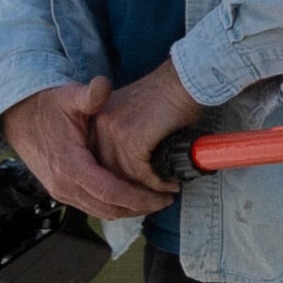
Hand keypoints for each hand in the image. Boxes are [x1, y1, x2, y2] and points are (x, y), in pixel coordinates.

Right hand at [1, 79, 169, 219]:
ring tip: (153, 200)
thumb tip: (103, 85)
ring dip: (129, 210)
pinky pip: (93, 207)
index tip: (162, 196)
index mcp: (70, 165)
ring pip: (102, 212)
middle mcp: (64, 186)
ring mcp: (62, 192)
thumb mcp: (68, 96)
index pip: (110, 192)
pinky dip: (114, 206)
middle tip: (165, 199)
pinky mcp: (62, 192)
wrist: (19, 118)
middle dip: (140, 208)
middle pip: (110, 209)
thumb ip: (89, 95)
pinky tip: (131, 196)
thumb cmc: (46, 106)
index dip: (139, 198)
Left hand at [93, 63, 208, 194]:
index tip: (136, 194)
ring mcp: (114, 132)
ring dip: (147, 192)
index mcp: (99, 119)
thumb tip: (134, 176)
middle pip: (109, 173)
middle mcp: (100, 125)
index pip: (100, 162)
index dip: (119, 182)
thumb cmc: (169, 97)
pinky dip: (158, 183)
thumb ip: (129, 142)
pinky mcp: (131, 139)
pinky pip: (142, 173)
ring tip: (165, 196)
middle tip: (152, 201)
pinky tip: (171, 185)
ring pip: (125, 177)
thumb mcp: (138, 118)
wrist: (184, 81)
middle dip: (131, 193)